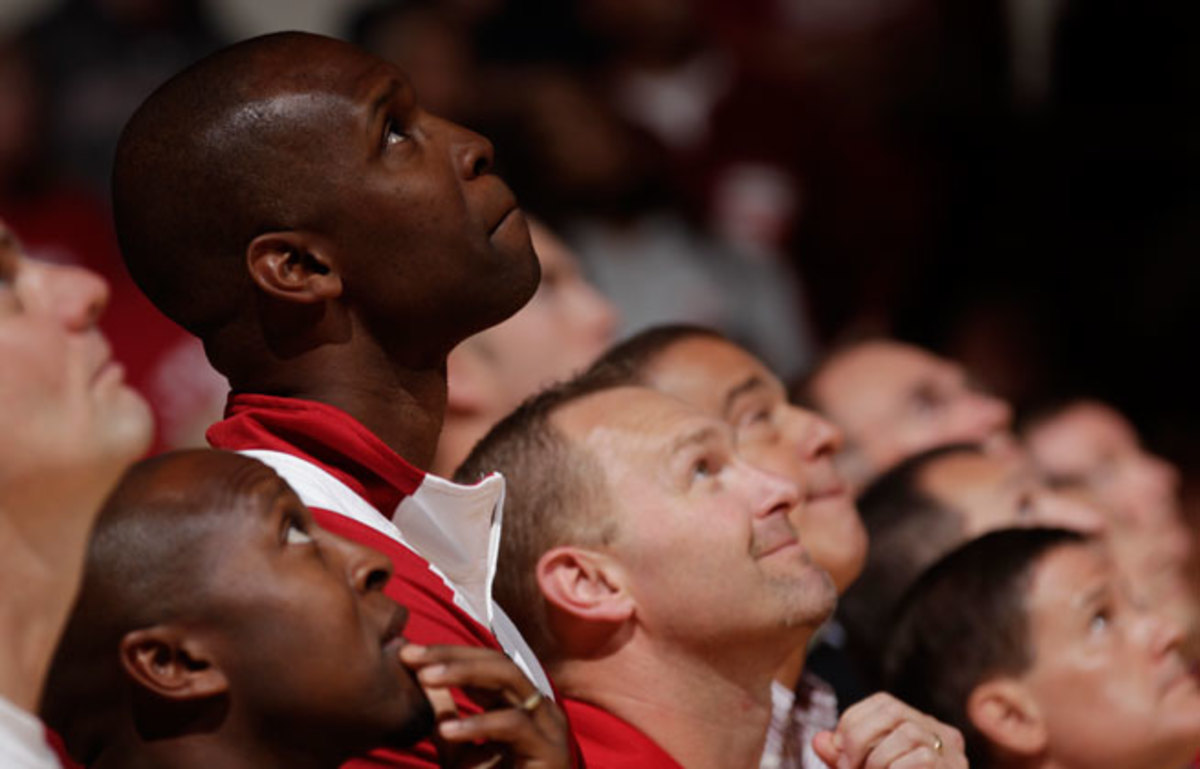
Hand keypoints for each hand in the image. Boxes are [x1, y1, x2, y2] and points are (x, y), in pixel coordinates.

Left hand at [400, 644, 569, 768]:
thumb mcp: (458, 751)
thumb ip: (445, 716)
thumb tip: (421, 680)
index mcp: (516, 702)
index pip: (483, 663)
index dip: (447, 654)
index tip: (406, 654)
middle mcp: (535, 705)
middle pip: (496, 661)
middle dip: (452, 655)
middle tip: (412, 656)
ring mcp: (547, 724)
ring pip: (509, 678)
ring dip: (464, 673)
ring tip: (425, 678)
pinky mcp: (551, 750)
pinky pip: (515, 724)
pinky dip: (480, 723)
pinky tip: (449, 729)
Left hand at [811, 692, 965, 768]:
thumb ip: (841, 757)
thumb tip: (818, 740)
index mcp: (919, 726)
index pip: (884, 702)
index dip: (853, 720)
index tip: (837, 749)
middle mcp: (940, 733)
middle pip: (893, 710)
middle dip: (859, 735)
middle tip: (845, 765)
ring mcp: (952, 752)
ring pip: (908, 733)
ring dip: (877, 758)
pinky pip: (923, 758)